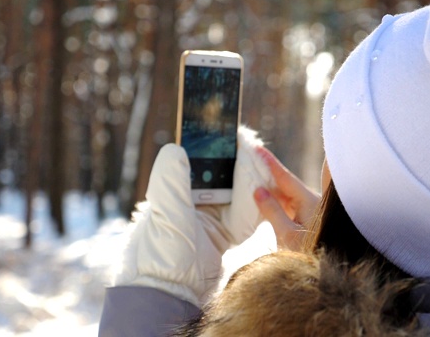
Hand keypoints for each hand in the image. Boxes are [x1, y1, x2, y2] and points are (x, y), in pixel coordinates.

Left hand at [113, 127, 271, 306]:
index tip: (239, 136)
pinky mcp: (220, 237)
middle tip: (259, 148)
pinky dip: (254, 208)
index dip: (221, 150)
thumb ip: (172, 182)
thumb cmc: (161, 256)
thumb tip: (176, 147)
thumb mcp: (167, 215)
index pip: (202, 163)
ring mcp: (207, 220)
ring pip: (235, 195)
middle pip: (223, 177)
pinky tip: (267, 198)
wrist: (168, 294)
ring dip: (251, 184)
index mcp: (176, 192)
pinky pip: (242, 217)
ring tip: (269, 170)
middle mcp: (191, 203)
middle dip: (241, 164)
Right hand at [253, 147, 320, 249]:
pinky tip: (265, 202)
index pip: (285, 177)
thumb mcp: (287, 235)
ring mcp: (311, 213)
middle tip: (251, 160)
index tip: (258, 149)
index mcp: (309, 202)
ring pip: (287, 197)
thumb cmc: (311, 254)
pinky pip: (289, 207)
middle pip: (286, 185)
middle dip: (268, 174)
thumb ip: (272, 211)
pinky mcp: (308, 223)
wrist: (330, 274)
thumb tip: (259, 191)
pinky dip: (276, 203)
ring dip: (271, 189)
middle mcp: (312, 203)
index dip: (270, 163)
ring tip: (253, 179)